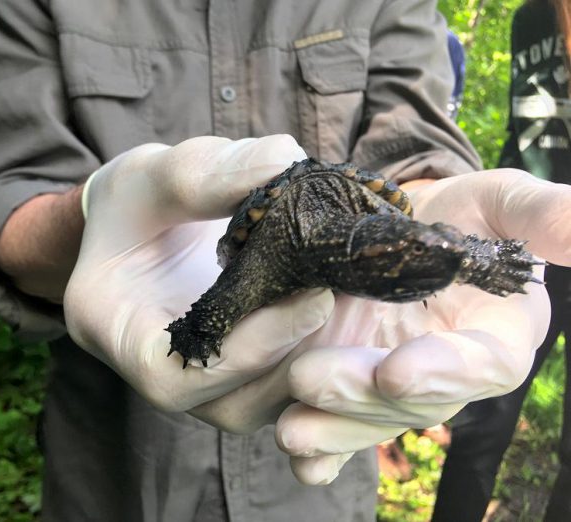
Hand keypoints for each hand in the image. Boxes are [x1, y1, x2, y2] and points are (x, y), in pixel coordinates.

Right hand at [64, 135, 334, 412]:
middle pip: (236, 402)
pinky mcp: (243, 370)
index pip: (177, 375)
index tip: (312, 300)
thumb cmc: (134, 201)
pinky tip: (353, 299)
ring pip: (271, 399)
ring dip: (322, 355)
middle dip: (299, 355)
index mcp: (120, 334)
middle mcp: (166, 371)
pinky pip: (288, 379)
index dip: (247, 352)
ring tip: (359, 296)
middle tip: (352, 295)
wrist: (141, 223)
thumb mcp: (151, 175)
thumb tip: (284, 162)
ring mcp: (208, 378)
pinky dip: (324, 347)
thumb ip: (204, 174)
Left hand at [196, 169, 570, 483]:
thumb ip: (540, 215)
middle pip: (411, 402)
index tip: (396, 372)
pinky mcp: (356, 386)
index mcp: (494, 337)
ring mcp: (395, 384)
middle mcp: (443, 372)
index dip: (444, 373)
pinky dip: (321, 450)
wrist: (405, 228)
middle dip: (360, 396)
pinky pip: (342, 430)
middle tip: (309, 377)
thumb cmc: (462, 215)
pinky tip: (297, 454)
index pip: (483, 367)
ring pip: (369, 421)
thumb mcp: (500, 202)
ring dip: (330, 429)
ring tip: (290, 429)